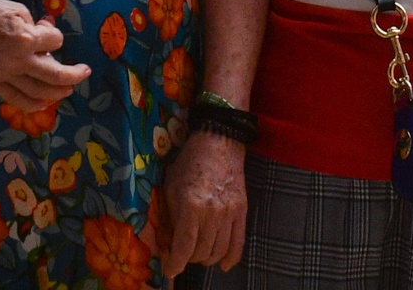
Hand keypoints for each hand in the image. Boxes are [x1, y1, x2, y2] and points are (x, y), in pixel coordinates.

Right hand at [0, 0, 89, 110]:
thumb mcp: (16, 9)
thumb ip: (34, 25)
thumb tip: (47, 33)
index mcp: (25, 38)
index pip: (55, 41)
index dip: (55, 35)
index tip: (48, 29)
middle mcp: (17, 60)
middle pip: (54, 75)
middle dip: (73, 75)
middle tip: (84, 72)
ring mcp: (4, 74)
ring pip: (38, 92)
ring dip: (57, 92)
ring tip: (69, 89)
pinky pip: (16, 99)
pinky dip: (33, 104)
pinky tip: (44, 103)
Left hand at [164, 129, 247, 272]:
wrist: (219, 142)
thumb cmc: (189, 163)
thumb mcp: (171, 187)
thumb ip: (171, 217)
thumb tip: (170, 243)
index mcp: (191, 206)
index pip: (184, 247)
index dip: (175, 264)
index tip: (169, 271)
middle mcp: (213, 213)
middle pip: (201, 252)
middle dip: (189, 259)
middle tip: (182, 253)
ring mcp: (230, 213)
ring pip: (219, 251)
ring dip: (206, 258)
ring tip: (198, 253)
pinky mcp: (242, 211)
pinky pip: (238, 243)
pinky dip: (231, 258)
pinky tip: (222, 265)